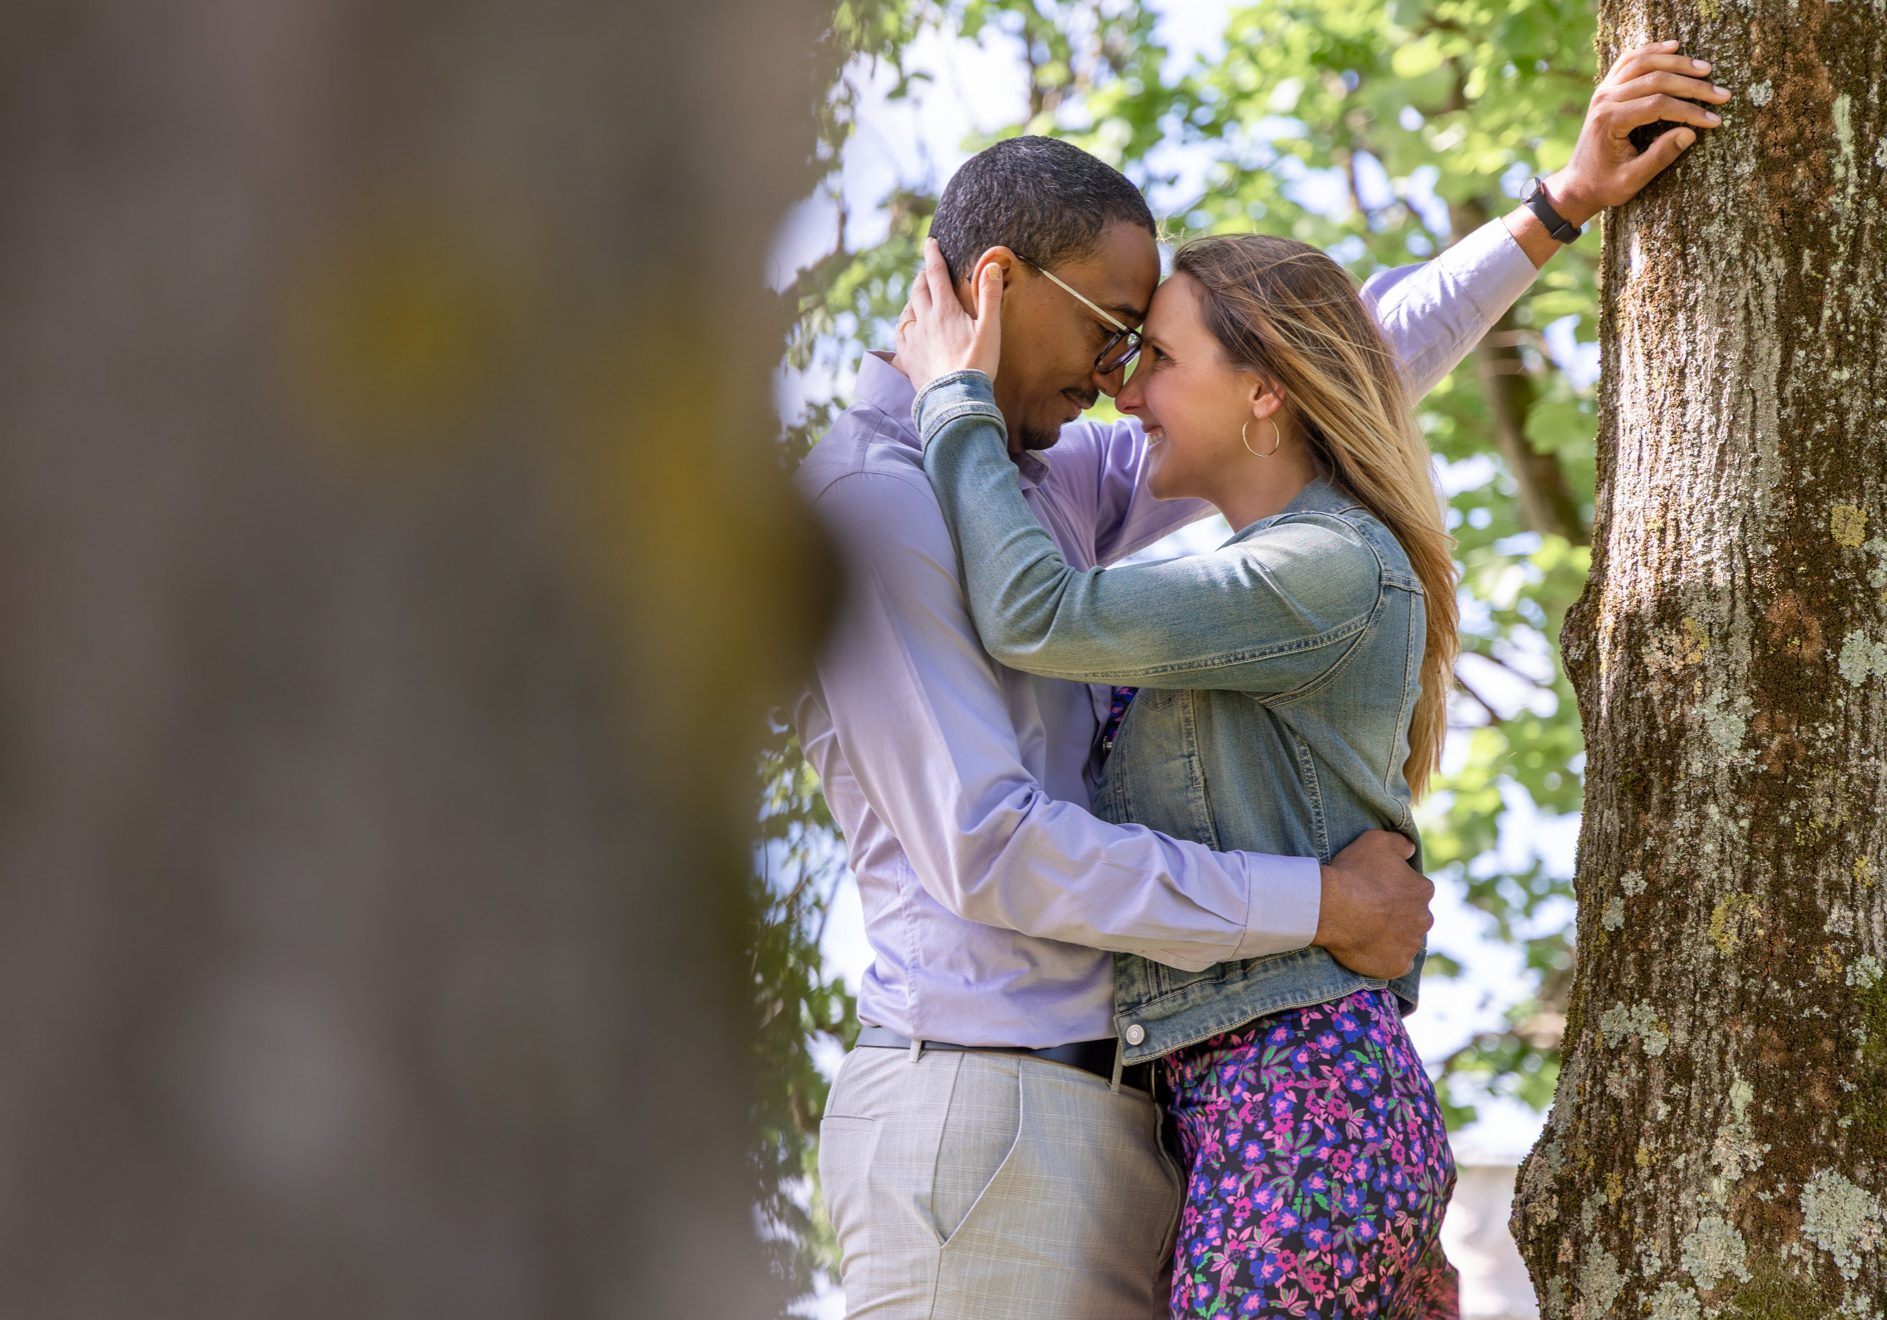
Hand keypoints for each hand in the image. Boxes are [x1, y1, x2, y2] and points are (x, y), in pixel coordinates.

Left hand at [893, 238, 1002, 392]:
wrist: (955, 401)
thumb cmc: (977, 366)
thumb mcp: (990, 329)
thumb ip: (989, 296)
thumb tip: (991, 265)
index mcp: (945, 310)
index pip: (936, 274)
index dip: (933, 255)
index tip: (930, 242)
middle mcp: (925, 320)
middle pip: (919, 289)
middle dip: (923, 275)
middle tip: (928, 270)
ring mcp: (913, 339)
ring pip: (908, 310)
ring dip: (914, 299)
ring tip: (919, 297)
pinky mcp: (907, 357)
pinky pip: (900, 334)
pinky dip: (904, 323)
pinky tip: (908, 326)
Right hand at [1312, 830, 1433, 980]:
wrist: (1329, 906)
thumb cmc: (1352, 872)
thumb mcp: (1376, 840)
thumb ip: (1400, 843)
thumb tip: (1411, 849)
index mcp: (1423, 889)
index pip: (1415, 889)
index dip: (1395, 889)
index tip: (1375, 890)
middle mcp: (1424, 918)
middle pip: (1413, 916)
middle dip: (1397, 915)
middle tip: (1369, 911)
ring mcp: (1411, 944)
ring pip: (1406, 940)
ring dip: (1393, 937)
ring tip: (1365, 930)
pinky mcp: (1397, 965)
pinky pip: (1398, 964)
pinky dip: (1387, 958)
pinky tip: (1370, 949)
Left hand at [1546, 38, 1731, 224]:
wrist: (1577, 183)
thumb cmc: (1605, 185)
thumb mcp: (1632, 180)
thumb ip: (1659, 157)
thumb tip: (1690, 133)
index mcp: (1610, 121)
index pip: (1658, 105)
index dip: (1690, 110)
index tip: (1714, 120)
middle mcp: (1604, 99)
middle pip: (1656, 79)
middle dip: (1693, 86)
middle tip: (1722, 94)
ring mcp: (1604, 90)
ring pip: (1644, 63)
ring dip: (1678, 63)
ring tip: (1706, 69)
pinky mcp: (1606, 88)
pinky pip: (1630, 60)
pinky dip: (1652, 50)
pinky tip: (1675, 47)